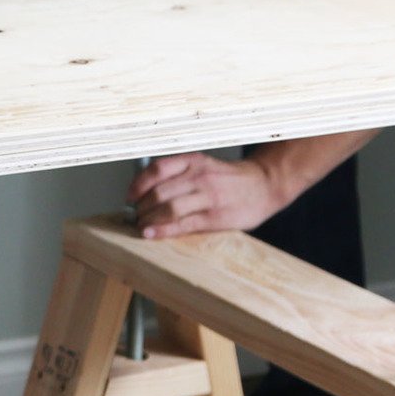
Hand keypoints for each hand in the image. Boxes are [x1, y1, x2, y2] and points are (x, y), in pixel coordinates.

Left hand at [127, 153, 284, 237]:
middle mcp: (199, 177)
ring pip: (167, 208)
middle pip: (158, 191)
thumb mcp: (205, 166)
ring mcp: (207, 197)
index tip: (129, 196)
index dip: (137, 184)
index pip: (156, 169)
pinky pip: (182, 224)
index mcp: (194, 162)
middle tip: (135, 215)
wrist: (265, 185)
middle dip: (141, 206)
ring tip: (141, 226)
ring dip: (148, 219)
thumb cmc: (231, 179)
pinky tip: (150, 234)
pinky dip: (162, 230)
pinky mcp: (214, 218)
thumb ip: (180, 174)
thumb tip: (149, 190)